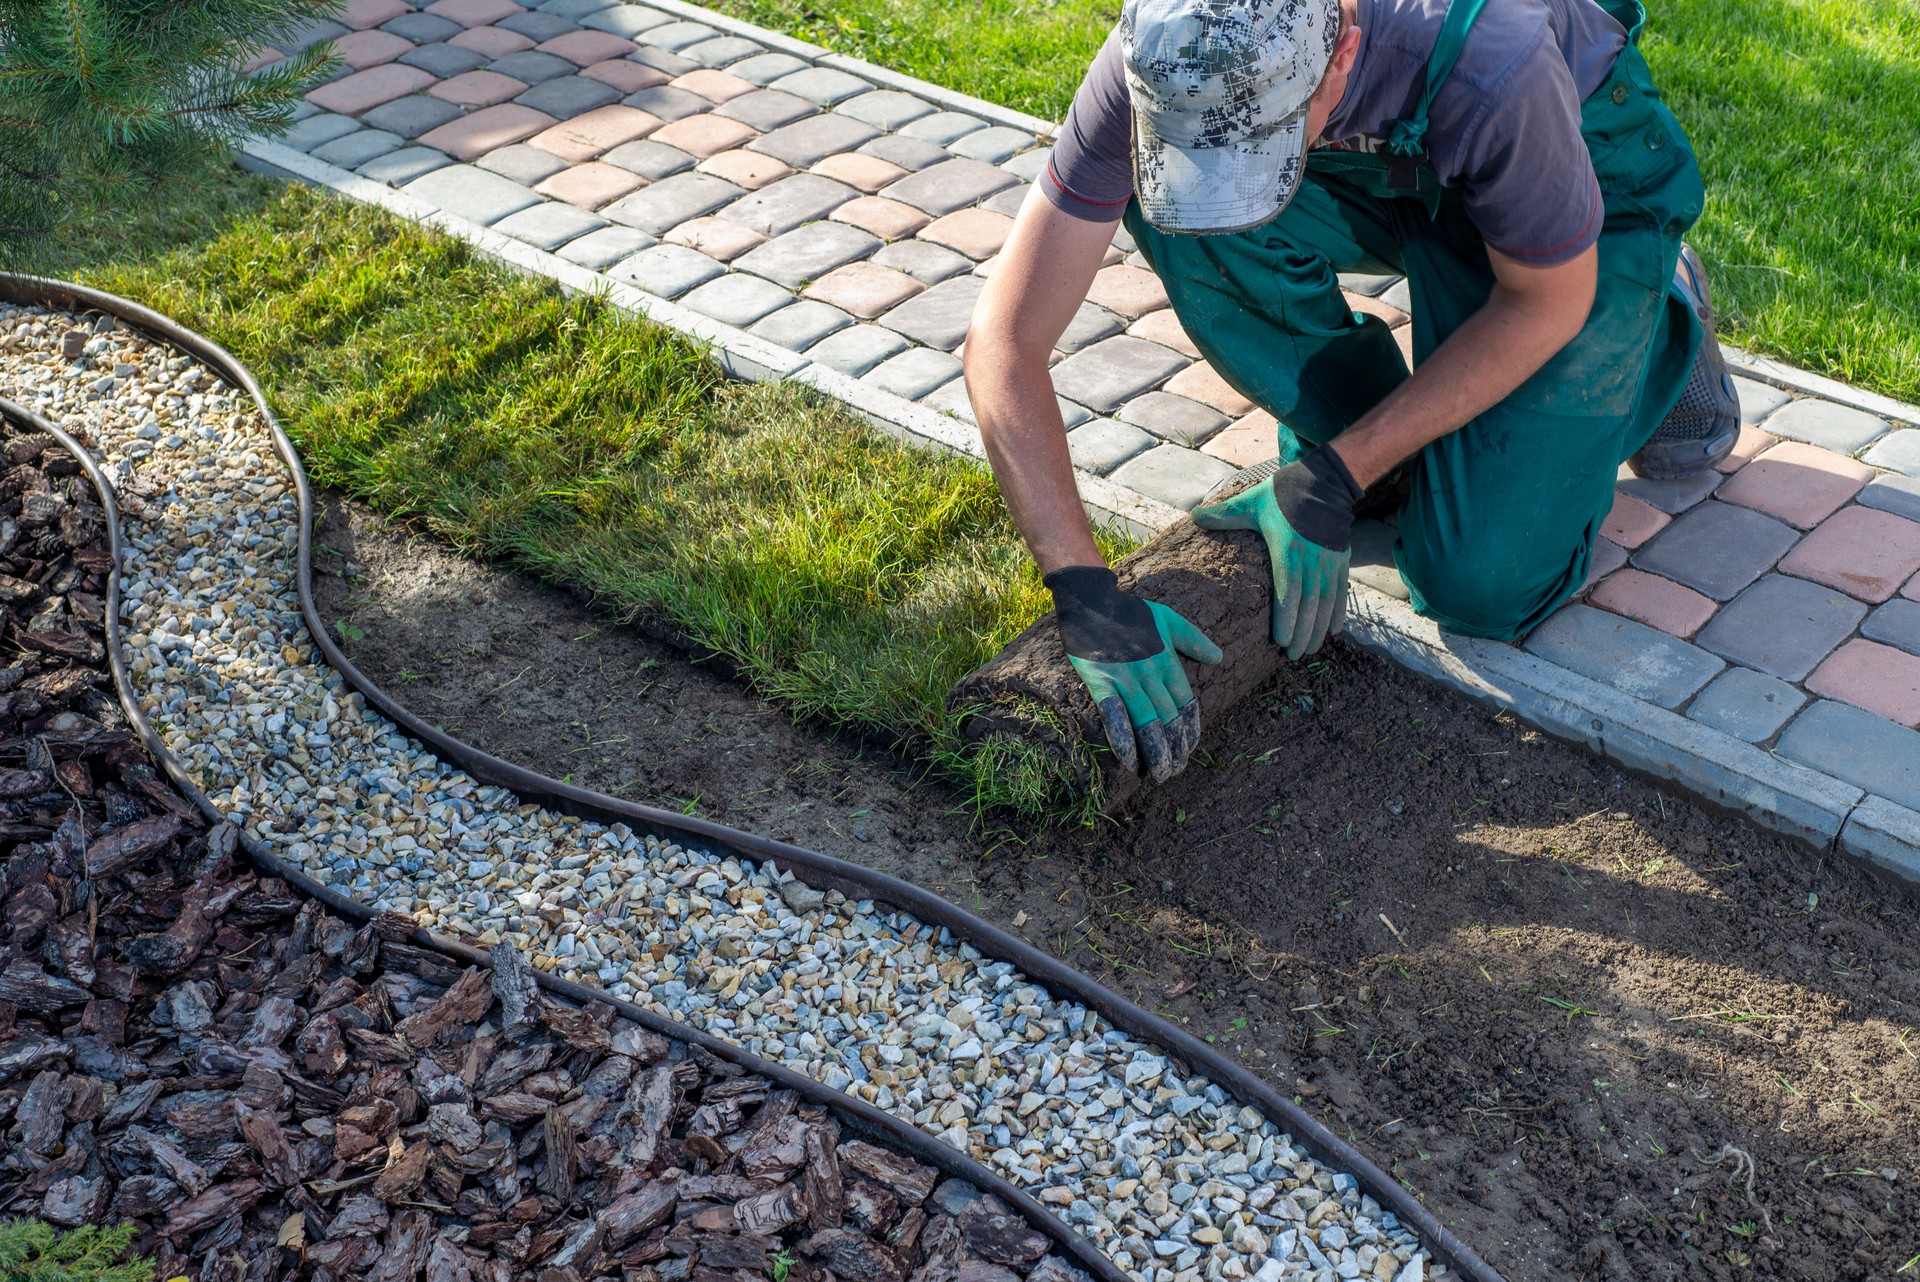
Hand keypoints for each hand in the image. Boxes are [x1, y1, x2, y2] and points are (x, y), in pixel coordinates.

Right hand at [1046, 566, 1222, 782]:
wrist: (1091, 598)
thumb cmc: (1130, 611)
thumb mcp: (1169, 619)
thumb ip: (1194, 640)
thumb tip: (1219, 658)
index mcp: (1167, 661)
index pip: (1186, 704)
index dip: (1189, 731)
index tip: (1189, 750)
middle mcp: (1150, 673)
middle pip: (1168, 719)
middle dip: (1174, 749)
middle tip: (1174, 772)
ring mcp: (1125, 678)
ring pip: (1146, 722)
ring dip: (1155, 753)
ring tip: (1159, 775)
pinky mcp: (1100, 681)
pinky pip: (1114, 715)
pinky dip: (1122, 739)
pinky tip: (1128, 760)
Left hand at [1192, 447, 1362, 659]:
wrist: (1324, 482)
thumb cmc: (1283, 494)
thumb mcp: (1253, 502)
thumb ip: (1226, 515)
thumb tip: (1194, 516)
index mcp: (1287, 549)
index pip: (1288, 591)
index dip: (1287, 618)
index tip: (1281, 641)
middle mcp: (1311, 559)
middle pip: (1308, 604)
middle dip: (1302, 633)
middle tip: (1292, 656)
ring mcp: (1328, 561)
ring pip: (1326, 602)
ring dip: (1319, 629)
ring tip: (1309, 650)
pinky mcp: (1341, 560)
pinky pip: (1341, 592)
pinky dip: (1338, 613)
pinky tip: (1333, 632)